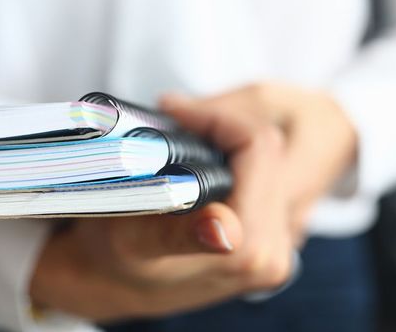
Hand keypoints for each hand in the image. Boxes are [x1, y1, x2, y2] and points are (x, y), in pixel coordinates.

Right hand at [28, 82, 356, 321]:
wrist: (117, 286)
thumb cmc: (115, 257)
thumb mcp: (133, 241)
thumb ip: (177, 235)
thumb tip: (223, 229)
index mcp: (249, 250)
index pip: (257, 146)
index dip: (214, 117)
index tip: (171, 110)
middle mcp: (274, 254)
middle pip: (267, 151)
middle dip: (219, 126)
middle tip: (172, 118)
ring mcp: (280, 252)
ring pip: (269, 162)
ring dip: (226, 143)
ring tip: (181, 138)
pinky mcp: (276, 246)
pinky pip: (267, 180)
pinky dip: (233, 163)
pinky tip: (198, 168)